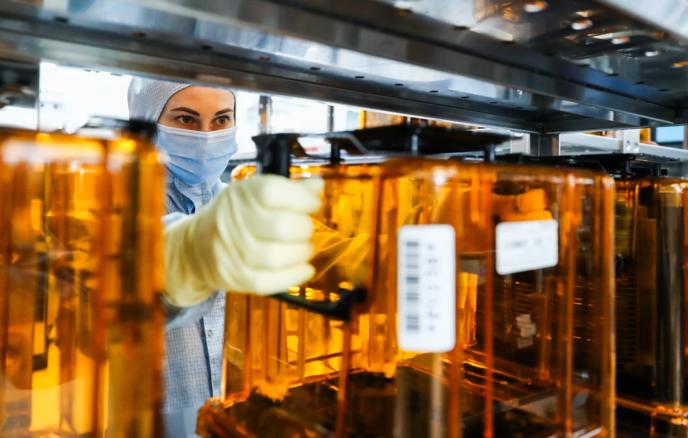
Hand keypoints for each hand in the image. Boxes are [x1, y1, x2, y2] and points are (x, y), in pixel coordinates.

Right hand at [163, 175, 322, 305]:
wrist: (196, 248)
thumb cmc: (236, 217)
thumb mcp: (255, 194)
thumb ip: (289, 190)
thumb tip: (318, 186)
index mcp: (241, 195)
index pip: (273, 192)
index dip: (301, 198)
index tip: (313, 204)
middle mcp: (233, 221)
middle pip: (280, 227)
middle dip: (304, 229)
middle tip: (307, 229)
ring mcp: (233, 252)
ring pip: (276, 257)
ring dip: (301, 253)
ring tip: (306, 248)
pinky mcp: (237, 278)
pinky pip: (269, 282)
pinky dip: (294, 276)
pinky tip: (305, 269)